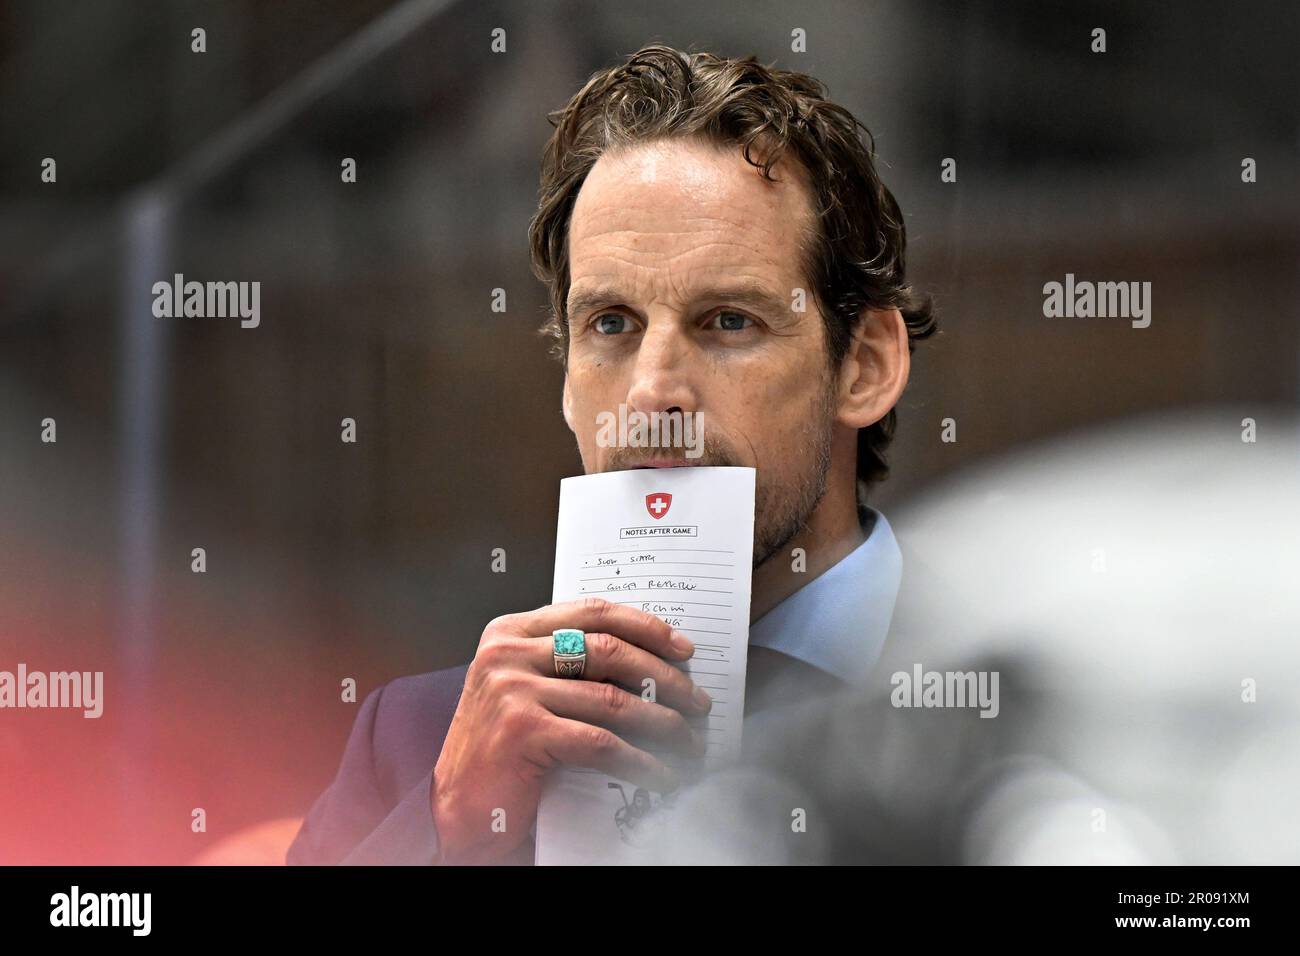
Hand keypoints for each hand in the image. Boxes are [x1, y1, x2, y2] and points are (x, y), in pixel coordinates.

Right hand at [430, 597, 711, 863]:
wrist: (460, 807)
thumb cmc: (499, 750)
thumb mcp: (523, 688)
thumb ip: (565, 664)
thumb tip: (647, 663)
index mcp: (510, 632)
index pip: (592, 612)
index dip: (645, 627)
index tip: (682, 648)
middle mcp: (507, 653)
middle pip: (608, 651)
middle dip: (664, 677)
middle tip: (697, 701)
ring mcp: (512, 690)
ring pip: (612, 699)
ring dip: (662, 723)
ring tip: (688, 742)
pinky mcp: (523, 731)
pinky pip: (601, 743)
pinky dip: (641, 761)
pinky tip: (661, 774)